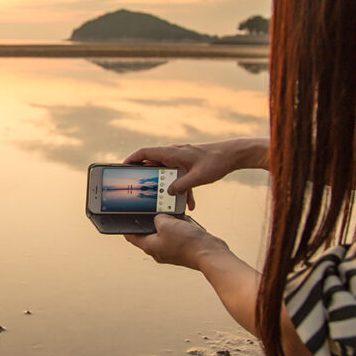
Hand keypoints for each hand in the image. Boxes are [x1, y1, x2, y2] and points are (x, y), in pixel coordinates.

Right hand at [123, 138, 268, 209]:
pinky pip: (179, 176)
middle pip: (153, 163)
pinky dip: (182, 188)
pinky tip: (190, 203)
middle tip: (139, 189)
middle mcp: (174, 153)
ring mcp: (181, 158)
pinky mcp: (188, 163)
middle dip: (147, 177)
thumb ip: (181, 186)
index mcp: (172, 152)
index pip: (145, 152)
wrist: (233, 155)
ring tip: (166, 201)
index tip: (122, 167)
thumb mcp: (198, 177)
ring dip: (167, 186)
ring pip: (167, 173)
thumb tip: (168, 193)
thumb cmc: (216, 161)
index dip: (131, 159)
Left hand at [124, 214, 227, 270]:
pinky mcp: (182, 249)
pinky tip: (185, 223)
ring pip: (164, 233)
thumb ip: (158, 217)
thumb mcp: (165, 223)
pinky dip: (179, 227)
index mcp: (149, 246)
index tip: (125, 216)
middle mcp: (158, 251)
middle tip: (154, 211)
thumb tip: (160, 217)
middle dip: (152, 221)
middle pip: (149, 233)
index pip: (131, 236)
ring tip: (173, 217)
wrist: (210, 253)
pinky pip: (177, 235)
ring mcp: (171, 251)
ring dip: (168, 223)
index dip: (127, 225)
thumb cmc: (187, 242)